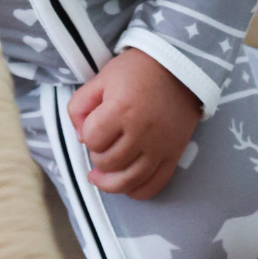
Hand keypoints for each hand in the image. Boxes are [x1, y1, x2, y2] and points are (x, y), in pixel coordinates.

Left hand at [66, 48, 201, 201]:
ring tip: (101, 175)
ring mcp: (160, 147)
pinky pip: (153, 186)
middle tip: (100, 144)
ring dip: (110, 181)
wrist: (177, 68)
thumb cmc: (135, 71)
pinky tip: (125, 184)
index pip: (91, 139)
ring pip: (128, 181)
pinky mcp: (174, 155)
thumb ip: (80, 106)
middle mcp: (142, 132)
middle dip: (97, 156)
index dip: (87, 134)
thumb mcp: (101, 78)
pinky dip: (136, 191)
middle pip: (108, 163)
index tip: (93, 125)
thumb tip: (80, 138)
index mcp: (120, 109)